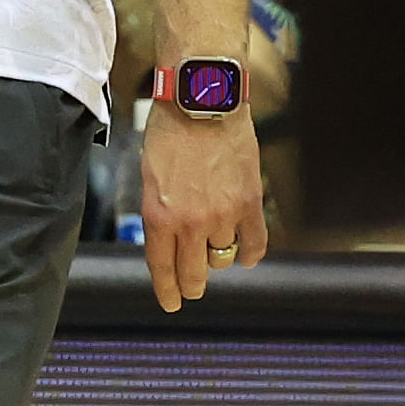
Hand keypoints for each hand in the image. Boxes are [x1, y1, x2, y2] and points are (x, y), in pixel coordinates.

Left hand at [138, 98, 267, 315]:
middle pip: (194, 274)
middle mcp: (191, 222)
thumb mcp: (149, 176)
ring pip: (222, 259)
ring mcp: (224, 215)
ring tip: (213, 248)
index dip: (167, 291)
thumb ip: (159, 212)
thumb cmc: (170, 131)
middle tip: (192, 287)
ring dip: (217, 258)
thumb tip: (169, 240)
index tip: (172, 304)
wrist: (203, 101)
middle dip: (191, 285)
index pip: (163, 268)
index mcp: (159, 216)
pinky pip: (255, 243)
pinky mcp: (250, 202)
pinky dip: (251, 254)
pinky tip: (246, 255)